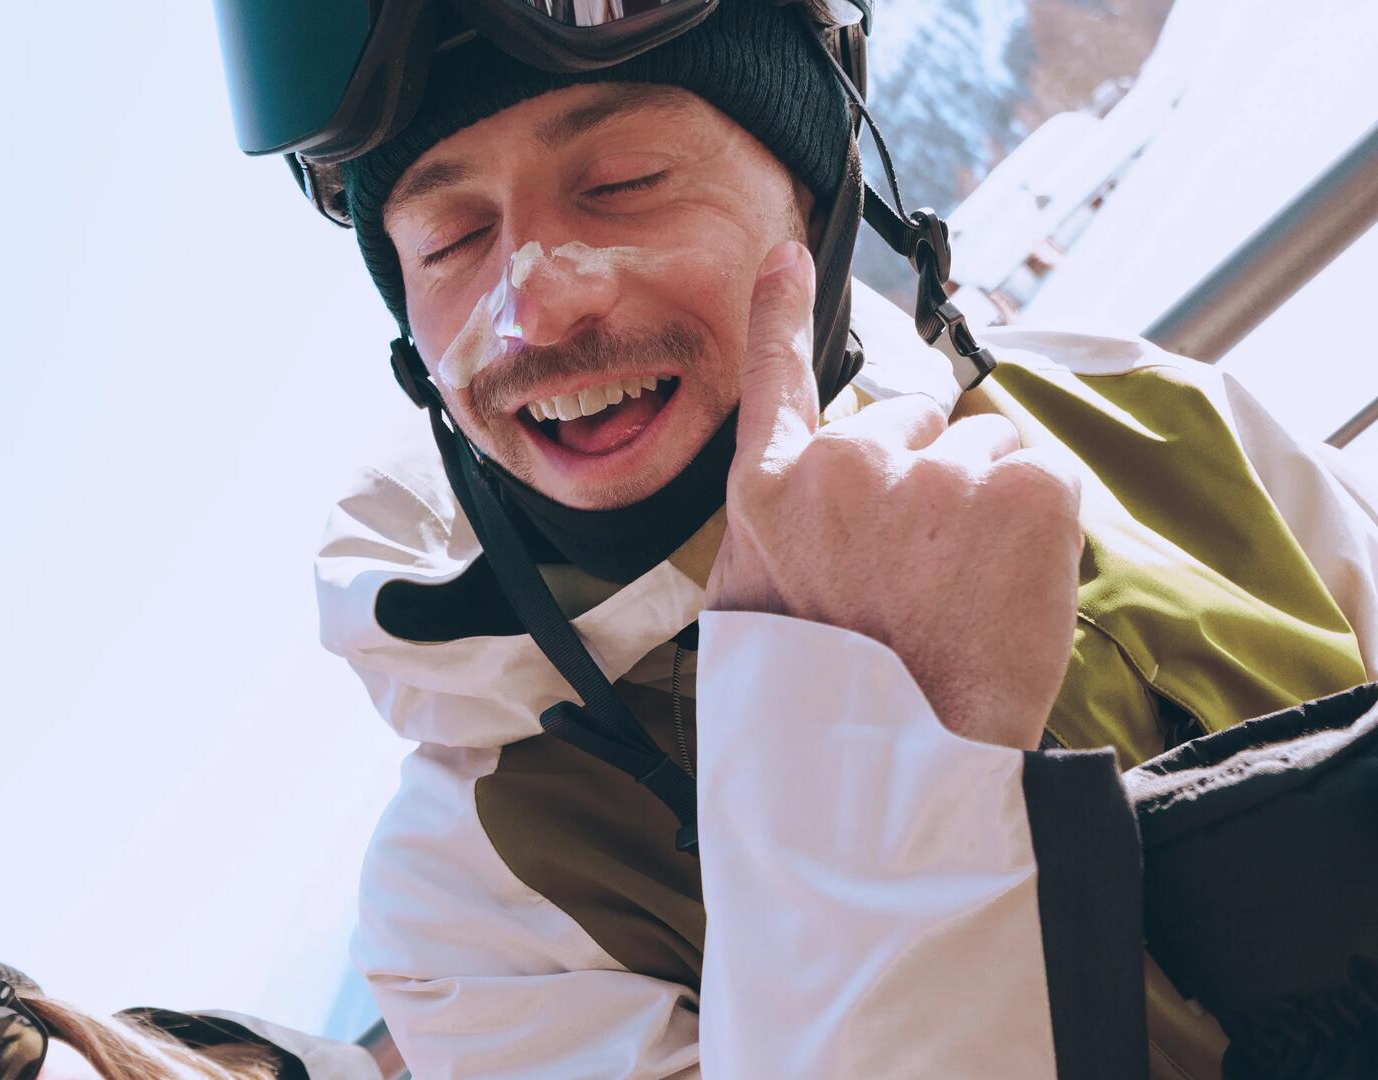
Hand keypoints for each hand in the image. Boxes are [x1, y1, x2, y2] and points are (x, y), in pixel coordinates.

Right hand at [706, 242, 1082, 749]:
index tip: (790, 257)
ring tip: (964, 593)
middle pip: (913, 422)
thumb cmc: (819, 703)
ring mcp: (936, 474)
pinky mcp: (1023, 491)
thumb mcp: (755, 608)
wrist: (888, 769)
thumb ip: (785, 529)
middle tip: (925, 573)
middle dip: (929, 479)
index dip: (781, 311)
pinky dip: (1041, 527)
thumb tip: (818, 495)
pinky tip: (1009, 588)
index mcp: (771, 495)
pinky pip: (1043, 477)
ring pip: (987, 448)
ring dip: (986, 505)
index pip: (777, 379)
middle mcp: (846, 465)